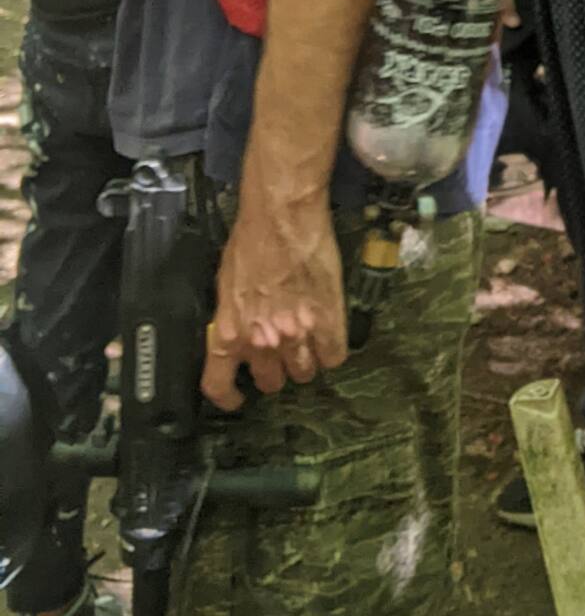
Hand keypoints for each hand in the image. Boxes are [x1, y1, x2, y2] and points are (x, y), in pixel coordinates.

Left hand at [202, 193, 348, 410]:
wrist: (282, 216)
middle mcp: (262, 343)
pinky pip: (334, 357)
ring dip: (304, 362)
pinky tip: (329, 337)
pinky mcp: (329, 321)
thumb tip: (240, 333)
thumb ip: (234, 317)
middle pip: (271, 381)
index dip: (228, 397)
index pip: (220, 385)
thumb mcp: (226, 284)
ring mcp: (298, 335)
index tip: (237, 398)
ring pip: (305, 373)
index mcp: (230, 334)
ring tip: (307, 345)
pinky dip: (331, 350)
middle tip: (281, 356)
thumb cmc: (250, 241)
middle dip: (275, 372)